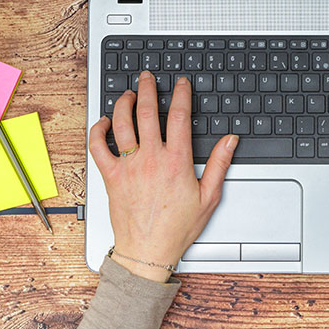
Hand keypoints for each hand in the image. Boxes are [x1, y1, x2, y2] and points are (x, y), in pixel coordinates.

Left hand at [88, 70, 238, 281]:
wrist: (147, 251)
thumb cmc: (177, 228)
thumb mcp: (209, 196)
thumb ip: (220, 165)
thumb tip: (230, 140)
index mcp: (176, 161)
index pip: (179, 116)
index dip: (181, 94)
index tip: (181, 84)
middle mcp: (150, 159)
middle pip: (147, 111)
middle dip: (148, 88)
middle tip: (148, 77)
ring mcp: (128, 166)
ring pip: (122, 123)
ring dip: (124, 102)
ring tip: (128, 93)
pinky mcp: (111, 176)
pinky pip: (98, 147)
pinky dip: (98, 130)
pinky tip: (104, 121)